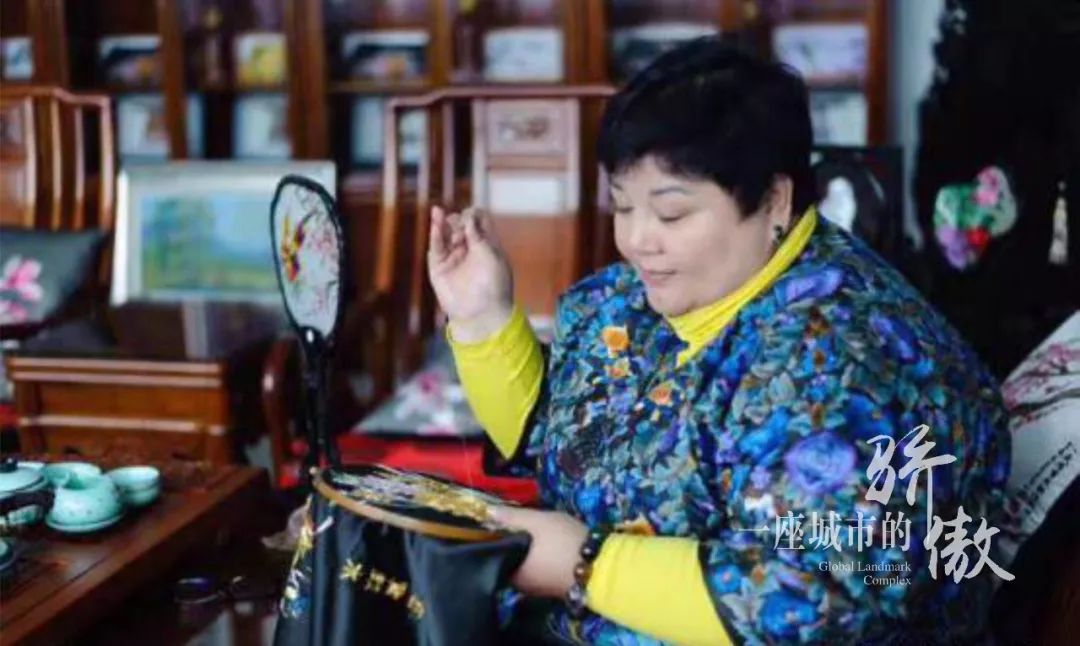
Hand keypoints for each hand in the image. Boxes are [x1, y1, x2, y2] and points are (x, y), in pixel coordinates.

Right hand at [427, 206, 513, 341]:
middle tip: (461, 230)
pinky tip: (436, 224)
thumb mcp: (491, 258)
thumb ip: (479, 237)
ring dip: (444, 222)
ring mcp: (453, 257)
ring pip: (446, 233)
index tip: (472, 219)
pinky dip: (436, 234)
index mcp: (486, 245)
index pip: (478, 220)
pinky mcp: (439, 267)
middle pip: (460, 223)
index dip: (473, 215)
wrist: (481, 314)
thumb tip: (469, 218)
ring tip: (441, 216)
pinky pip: (436, 247)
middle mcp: (469, 248)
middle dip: (459, 220)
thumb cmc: (494, 287)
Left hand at [491, 506, 587, 598]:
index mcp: (512, 572)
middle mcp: (521, 586)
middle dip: (514, 545)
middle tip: (521, 525)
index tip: (502, 524)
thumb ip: (512, 517)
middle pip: (510, 560)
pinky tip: (549, 548)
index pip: (495, 554)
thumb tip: (488, 513)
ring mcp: (539, 590)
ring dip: (528, 553)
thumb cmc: (562, 541)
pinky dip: (541, 561)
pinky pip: (540, 572)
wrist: (599, 565)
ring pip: (526, 567)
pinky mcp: (554, 589)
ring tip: (536, 534)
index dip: (497, 537)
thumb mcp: (537, 521)